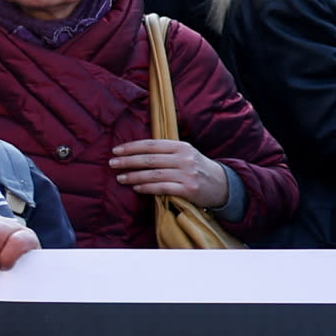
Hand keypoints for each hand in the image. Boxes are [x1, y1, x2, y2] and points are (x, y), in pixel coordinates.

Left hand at [106, 138, 228, 206]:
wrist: (222, 185)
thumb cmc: (197, 168)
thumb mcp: (185, 154)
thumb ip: (165, 151)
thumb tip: (135, 151)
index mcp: (181, 146)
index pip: (151, 145)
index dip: (132, 147)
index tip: (116, 150)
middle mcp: (184, 158)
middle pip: (150, 159)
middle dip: (128, 161)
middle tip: (112, 163)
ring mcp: (187, 174)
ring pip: (154, 174)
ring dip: (134, 176)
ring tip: (120, 178)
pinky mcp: (188, 189)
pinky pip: (162, 188)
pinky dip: (147, 188)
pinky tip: (136, 188)